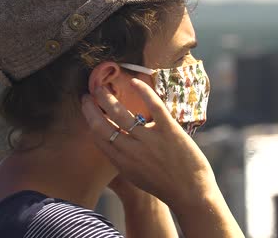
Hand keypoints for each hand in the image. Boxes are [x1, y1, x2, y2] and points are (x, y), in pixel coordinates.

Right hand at [81, 78, 217, 209]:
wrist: (191, 194)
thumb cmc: (164, 186)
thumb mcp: (135, 176)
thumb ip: (122, 159)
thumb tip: (110, 143)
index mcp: (122, 162)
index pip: (98, 137)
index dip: (89, 119)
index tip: (86, 106)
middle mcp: (132, 151)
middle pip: (102, 125)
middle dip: (91, 107)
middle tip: (87, 94)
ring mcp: (150, 140)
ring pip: (121, 114)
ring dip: (107, 98)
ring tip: (102, 87)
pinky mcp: (169, 131)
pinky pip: (153, 106)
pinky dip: (143, 91)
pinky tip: (134, 81)